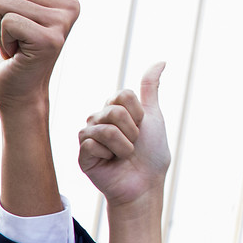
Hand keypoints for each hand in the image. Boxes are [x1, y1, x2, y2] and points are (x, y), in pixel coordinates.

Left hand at [0, 0, 78, 114]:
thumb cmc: (19, 47)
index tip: (21, 25)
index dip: (6, 3)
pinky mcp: (50, 39)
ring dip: (0, 29)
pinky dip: (4, 41)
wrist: (20, 87)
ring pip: (3, 3)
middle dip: (0, 14)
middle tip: (17, 36)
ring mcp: (63, 22)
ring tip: (19, 44)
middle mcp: (72, 4)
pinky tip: (20, 53)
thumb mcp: (24, 9)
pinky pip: (7, 22)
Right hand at [77, 63, 169, 211]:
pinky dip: (109, 155)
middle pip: (114, 110)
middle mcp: (98, 119)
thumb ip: (150, 88)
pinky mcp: (81, 154)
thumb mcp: (154, 115)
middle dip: (132, 131)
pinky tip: (110, 162)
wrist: (145, 182)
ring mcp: (88, 136)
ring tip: (123, 155)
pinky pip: (92, 144)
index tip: (142, 127)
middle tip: (133, 144)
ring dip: (123, 145)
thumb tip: (161, 60)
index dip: (139, 113)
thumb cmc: (152, 151)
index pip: (123, 95)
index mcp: (113, 108)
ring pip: (105, 128)